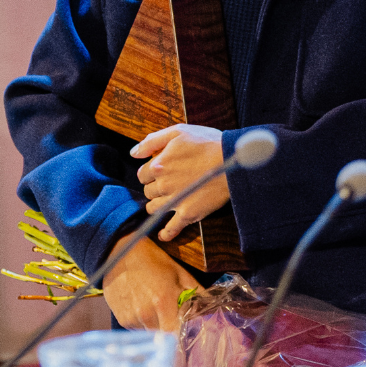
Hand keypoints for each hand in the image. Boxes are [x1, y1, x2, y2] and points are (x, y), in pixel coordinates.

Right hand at [101, 232, 201, 330]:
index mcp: (164, 302)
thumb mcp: (180, 273)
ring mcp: (132, 319)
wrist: (119, 254)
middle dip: (173, 334)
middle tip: (177, 323)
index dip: (185, 338)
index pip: (177, 334)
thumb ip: (197, 293)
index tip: (190, 337)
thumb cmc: (153, 261)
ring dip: (160, 328)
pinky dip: (146, 324)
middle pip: (165, 338)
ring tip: (159, 311)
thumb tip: (214, 309)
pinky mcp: (122, 321)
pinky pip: (140, 330)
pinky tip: (145, 309)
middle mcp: (146, 314)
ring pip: (153, 335)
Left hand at [133, 123, 228, 240]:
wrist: (232, 160)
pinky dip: (166, 233)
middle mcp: (163, 184)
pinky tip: (164, 234)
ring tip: (168, 200)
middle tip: (170, 183)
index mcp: (158, 165)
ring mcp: (174, 201)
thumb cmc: (208, 142)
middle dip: (155, 187)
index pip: (142, 174)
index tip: (161, 171)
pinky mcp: (188, 213)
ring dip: (158, 205)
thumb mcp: (178, 132)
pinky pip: (171, 228)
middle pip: (148, 191)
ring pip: (153, 208)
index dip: (151, 172)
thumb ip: (152, 141)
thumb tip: (133, 153)